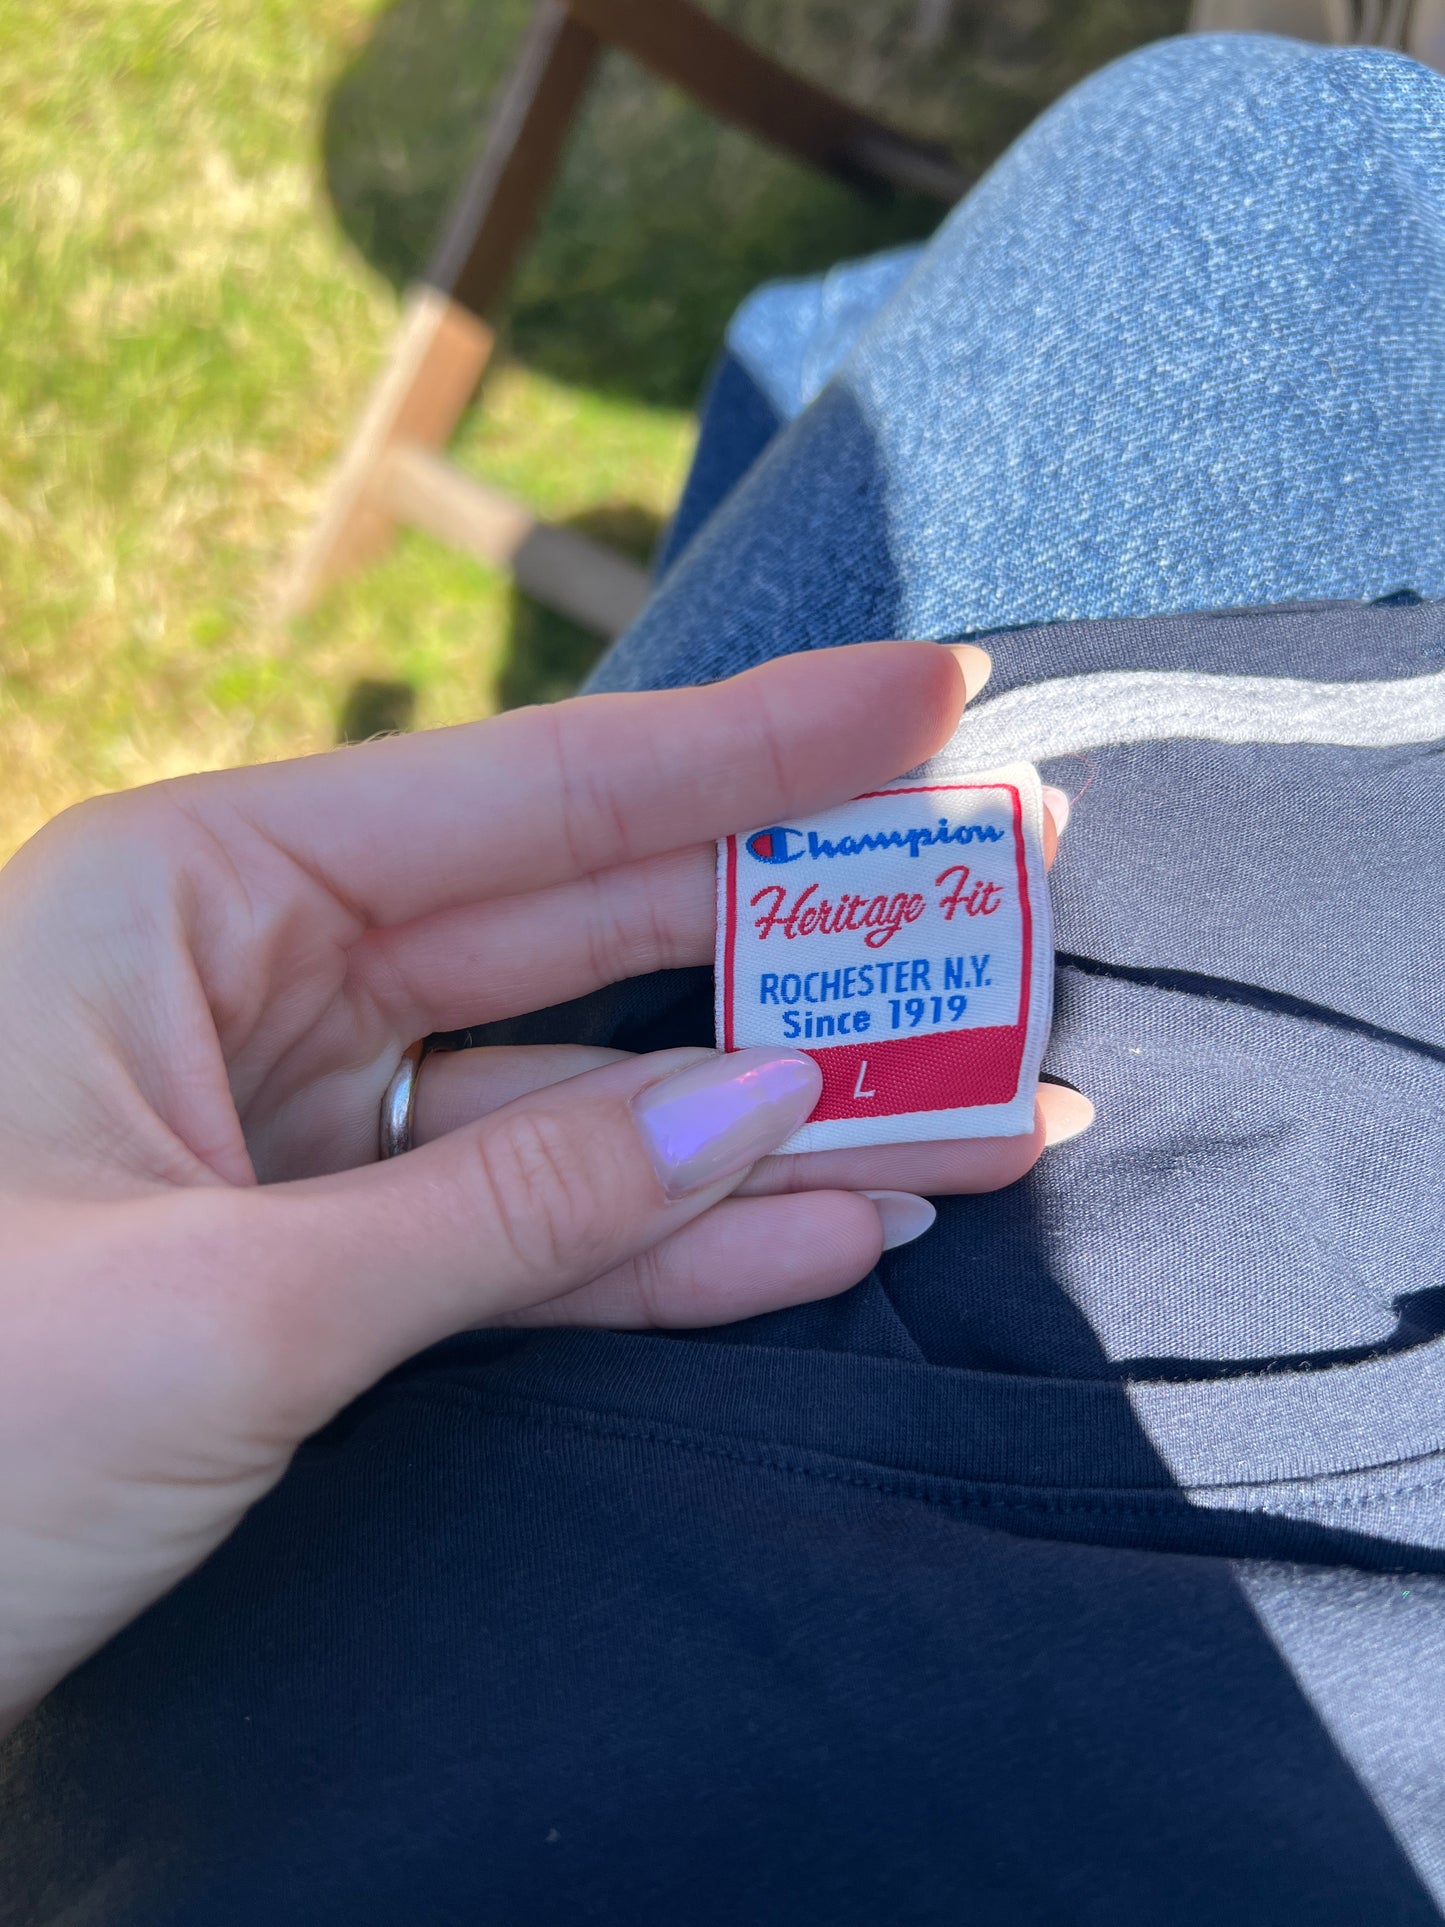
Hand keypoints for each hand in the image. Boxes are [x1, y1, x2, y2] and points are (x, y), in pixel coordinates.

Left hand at [0, 641, 1085, 1731]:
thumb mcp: (234, 1307)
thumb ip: (521, 1203)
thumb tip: (771, 1107)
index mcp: (194, 892)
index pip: (534, 792)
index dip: (754, 746)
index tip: (935, 691)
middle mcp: (255, 975)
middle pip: (590, 928)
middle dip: (801, 927)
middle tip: (1004, 894)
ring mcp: (300, 1118)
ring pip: (588, 1093)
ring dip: (775, 1116)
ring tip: (980, 1110)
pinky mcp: (323, 1251)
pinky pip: (533, 1222)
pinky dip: (674, 1239)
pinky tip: (830, 1228)